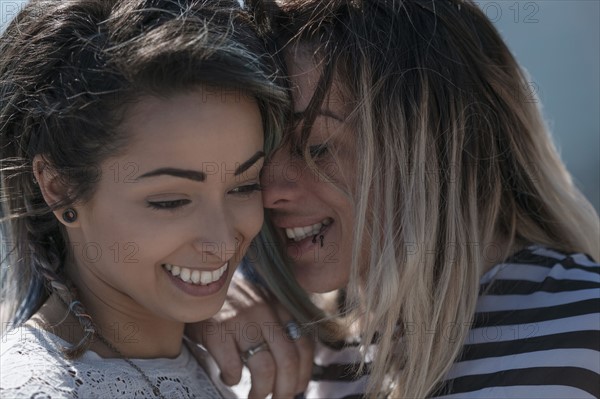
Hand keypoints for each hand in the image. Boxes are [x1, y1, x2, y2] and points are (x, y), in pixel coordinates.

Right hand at [186, 276, 313, 398]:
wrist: (193, 282)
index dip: (304, 372)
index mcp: (279, 306)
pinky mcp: (217, 331)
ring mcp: (241, 320)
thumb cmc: (229, 302)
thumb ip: (276, 325)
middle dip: (287, 388)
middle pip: (288, 360)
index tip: (298, 387)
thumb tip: (291, 366)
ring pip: (265, 367)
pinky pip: (233, 367)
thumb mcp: (260, 304)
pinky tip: (228, 377)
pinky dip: (233, 379)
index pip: (304, 344)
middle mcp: (264, 312)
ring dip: (262, 391)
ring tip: (255, 397)